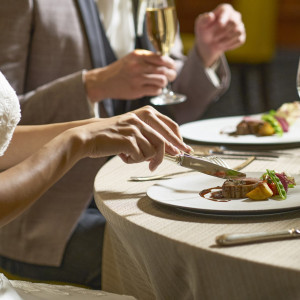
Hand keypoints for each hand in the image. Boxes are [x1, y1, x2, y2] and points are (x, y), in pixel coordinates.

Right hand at [77, 106, 191, 170]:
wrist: (88, 136)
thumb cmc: (110, 135)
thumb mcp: (132, 128)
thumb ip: (149, 134)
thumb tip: (168, 149)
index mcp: (145, 113)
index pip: (170, 126)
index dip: (178, 140)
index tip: (184, 150)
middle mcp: (142, 119)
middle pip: (163, 142)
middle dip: (165, 156)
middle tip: (157, 166)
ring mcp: (135, 128)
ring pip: (151, 152)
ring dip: (140, 158)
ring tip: (128, 154)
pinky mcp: (129, 140)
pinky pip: (139, 157)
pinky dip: (132, 160)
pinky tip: (122, 155)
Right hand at [84, 50, 176, 102]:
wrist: (104, 81)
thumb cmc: (121, 70)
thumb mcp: (132, 59)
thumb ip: (147, 58)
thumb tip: (166, 62)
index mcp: (138, 55)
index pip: (161, 58)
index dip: (171, 64)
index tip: (173, 67)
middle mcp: (138, 66)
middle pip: (164, 70)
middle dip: (171, 74)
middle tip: (171, 77)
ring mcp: (137, 78)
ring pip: (161, 80)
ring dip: (164, 83)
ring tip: (161, 84)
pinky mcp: (136, 90)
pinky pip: (155, 90)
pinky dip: (158, 90)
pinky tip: (154, 89)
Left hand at [195, 4, 245, 66]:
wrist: (208, 44)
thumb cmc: (204, 31)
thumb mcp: (200, 25)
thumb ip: (204, 20)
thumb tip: (211, 16)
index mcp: (225, 9)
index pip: (227, 12)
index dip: (223, 19)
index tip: (219, 24)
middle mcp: (235, 16)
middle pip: (234, 23)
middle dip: (222, 33)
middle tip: (213, 37)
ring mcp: (240, 26)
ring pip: (237, 32)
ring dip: (225, 40)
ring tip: (216, 42)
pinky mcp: (241, 36)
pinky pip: (239, 40)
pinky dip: (229, 45)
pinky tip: (222, 45)